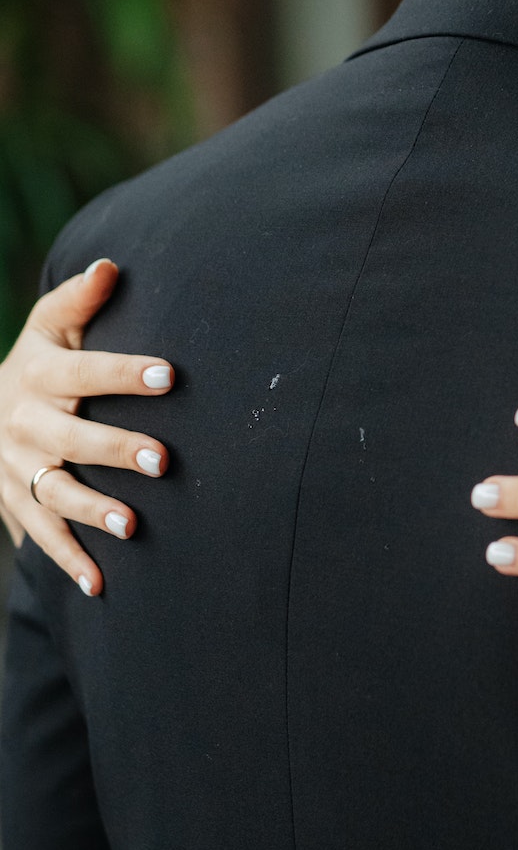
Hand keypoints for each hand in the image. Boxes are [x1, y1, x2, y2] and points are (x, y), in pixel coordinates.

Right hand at [0, 259, 173, 596]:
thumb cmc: (38, 361)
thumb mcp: (49, 325)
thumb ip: (79, 299)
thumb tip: (110, 265)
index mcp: (38, 374)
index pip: (85, 371)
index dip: (125, 372)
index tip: (170, 374)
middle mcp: (24, 422)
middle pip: (72, 437)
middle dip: (116, 449)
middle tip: (165, 460)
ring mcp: (17, 467)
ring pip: (56, 491)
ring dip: (94, 511)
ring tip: (133, 527)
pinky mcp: (15, 502)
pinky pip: (42, 533)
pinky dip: (68, 560)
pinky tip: (100, 584)